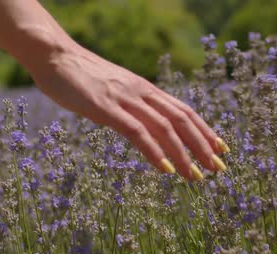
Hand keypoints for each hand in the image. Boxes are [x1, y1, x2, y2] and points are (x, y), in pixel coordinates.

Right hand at [27, 43, 228, 180]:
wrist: (55, 55)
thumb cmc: (82, 76)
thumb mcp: (114, 91)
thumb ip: (131, 106)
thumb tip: (145, 126)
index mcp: (145, 89)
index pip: (184, 111)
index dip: (205, 131)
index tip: (221, 149)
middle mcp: (142, 93)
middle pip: (182, 120)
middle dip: (203, 146)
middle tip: (218, 169)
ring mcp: (125, 99)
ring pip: (165, 128)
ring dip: (183, 154)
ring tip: (195, 177)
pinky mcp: (106, 108)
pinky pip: (137, 132)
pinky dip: (154, 152)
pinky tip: (165, 169)